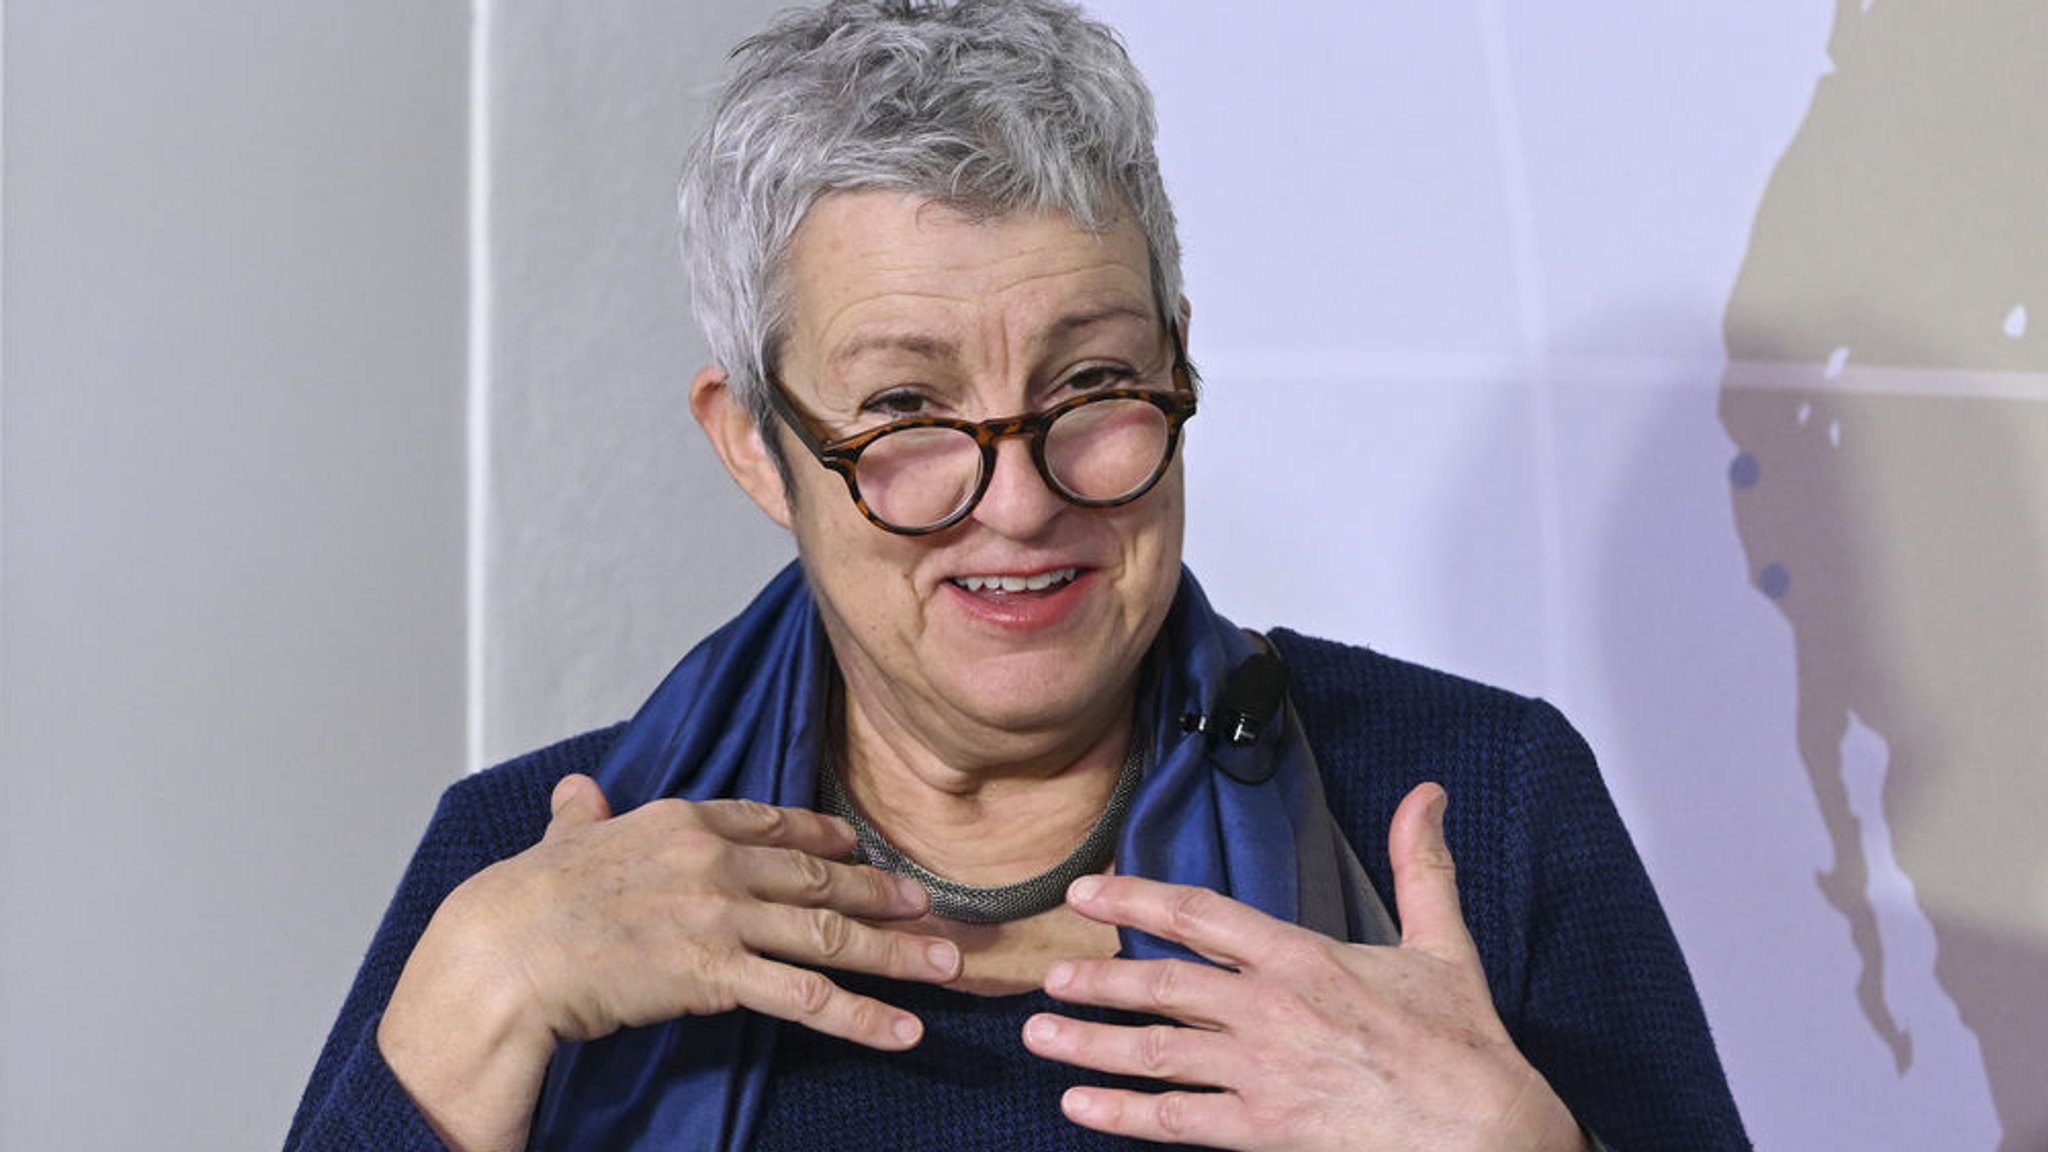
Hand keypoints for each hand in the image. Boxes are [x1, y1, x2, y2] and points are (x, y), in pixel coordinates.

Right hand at [379, 774, 962, 1151]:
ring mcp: (721, 916)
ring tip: (949, 967)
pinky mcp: (717, 974)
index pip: (774, 824)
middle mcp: (714, 860)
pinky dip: (863, 1016)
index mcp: (681, 820)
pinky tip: (904, 1029)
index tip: (860, 848)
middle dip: (884, 893)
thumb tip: (577, 791)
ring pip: (831, 933)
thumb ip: (582, 817)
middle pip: (819, 878)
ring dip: (898, 953)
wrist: (501, 952)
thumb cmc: (521, 903)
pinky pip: (807, 996)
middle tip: (933, 907)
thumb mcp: (562, 842)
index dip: (825, 839)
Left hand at [1021, 784, 1585, 1151]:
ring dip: (1092, 1044)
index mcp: (1303, 958)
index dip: (1135, 898)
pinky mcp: (1266, 1131)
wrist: (1486, 1132)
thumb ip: (1420, 866)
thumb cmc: (1463, 1044)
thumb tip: (1427, 794)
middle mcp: (1270, 1011)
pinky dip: (1125, 1116)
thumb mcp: (1443, 944)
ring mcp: (1262, 1074)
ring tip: (1042, 1037)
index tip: (1086, 892)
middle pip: (1162, 985)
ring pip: (1158, 1052)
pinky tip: (1082, 1110)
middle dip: (1097, 980)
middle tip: (1049, 976)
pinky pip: (1180, 1122)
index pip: (1200, 914)